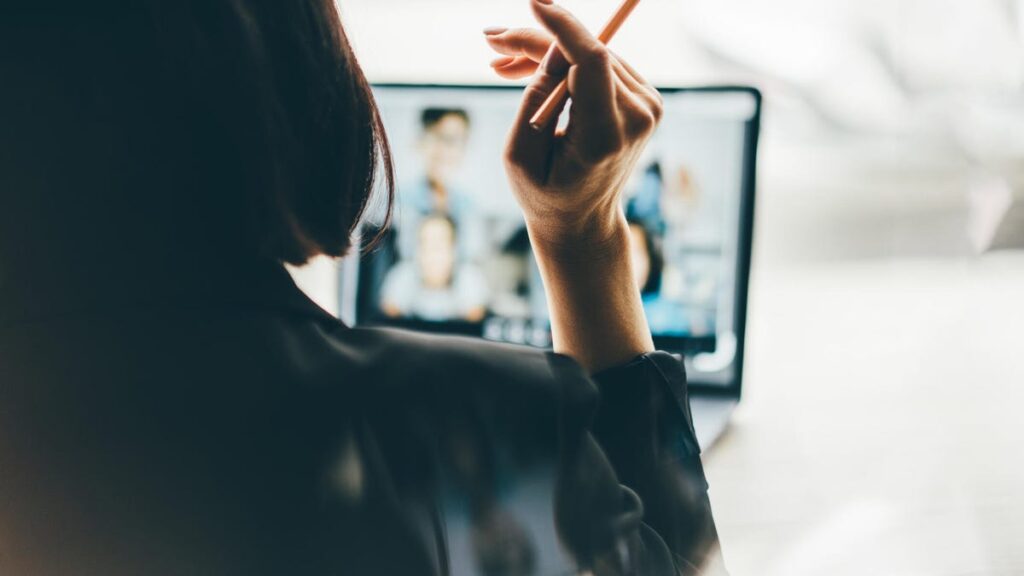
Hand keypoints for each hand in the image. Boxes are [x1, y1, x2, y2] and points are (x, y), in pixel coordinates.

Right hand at [485, 0, 662, 254]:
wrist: (584, 219)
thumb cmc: (545, 195)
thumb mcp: (520, 156)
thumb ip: (534, 99)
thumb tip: (552, 46)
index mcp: (607, 136)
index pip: (593, 62)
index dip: (564, 27)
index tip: (535, 3)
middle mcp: (637, 116)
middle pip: (586, 53)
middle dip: (536, 43)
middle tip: (490, 42)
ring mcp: (647, 106)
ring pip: (591, 55)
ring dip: (546, 54)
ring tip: (501, 65)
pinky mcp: (645, 98)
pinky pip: (600, 65)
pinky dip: (567, 64)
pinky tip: (531, 72)